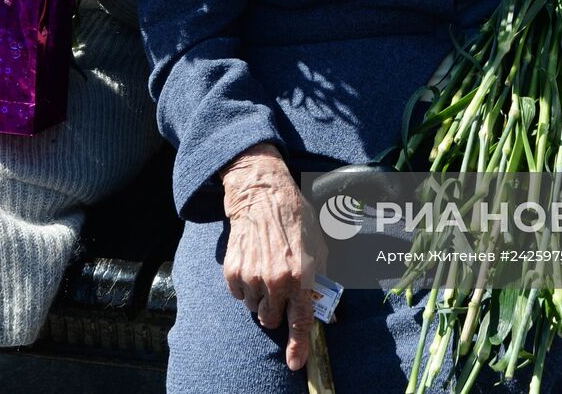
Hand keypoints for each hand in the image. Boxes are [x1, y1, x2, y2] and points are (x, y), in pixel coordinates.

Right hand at [222, 145, 321, 370]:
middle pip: (272, 320)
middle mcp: (276, 280)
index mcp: (301, 276)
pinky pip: (239, 295)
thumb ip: (322, 282)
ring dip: (261, 298)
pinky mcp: (233, 271)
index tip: (295, 364)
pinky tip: (254, 264)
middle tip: (280, 291)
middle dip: (277, 312)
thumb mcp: (319, 249)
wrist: (263, 196)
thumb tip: (327, 312)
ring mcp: (252, 277)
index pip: (300, 320)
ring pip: (255, 309)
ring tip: (267, 271)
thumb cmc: (297, 221)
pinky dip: (246, 287)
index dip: (297, 346)